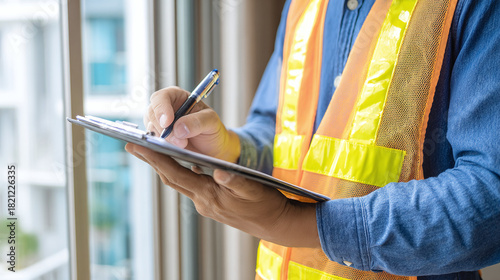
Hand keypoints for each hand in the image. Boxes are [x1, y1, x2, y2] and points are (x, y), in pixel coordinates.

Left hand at [125, 143, 320, 247]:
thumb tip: (220, 170)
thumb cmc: (265, 204)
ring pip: (179, 182)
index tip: (136, 146)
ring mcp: (206, 204)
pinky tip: (177, 163)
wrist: (275, 223)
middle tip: (133, 145)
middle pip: (171, 178)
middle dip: (152, 161)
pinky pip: (189, 185)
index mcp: (210, 196)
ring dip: (163, 167)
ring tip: (150, 151)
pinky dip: (179, 172)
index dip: (155, 159)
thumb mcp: (253, 188)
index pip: (176, 174)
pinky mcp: (211, 204)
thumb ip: (236, 180)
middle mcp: (203, 202)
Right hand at [145, 86, 239, 162]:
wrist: (212, 147)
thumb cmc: (212, 129)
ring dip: (164, 139)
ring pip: (151, 128)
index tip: (167, 122)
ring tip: (182, 145)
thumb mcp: (211, 121)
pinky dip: (161, 145)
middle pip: (152, 113)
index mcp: (178, 97)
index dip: (162, 109)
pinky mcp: (159, 138)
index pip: (162, 97)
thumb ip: (197, 122)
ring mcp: (160, 124)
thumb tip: (178, 128)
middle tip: (179, 141)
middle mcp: (166, 108)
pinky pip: (153, 140)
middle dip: (163, 128)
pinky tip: (173, 149)